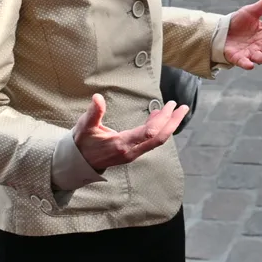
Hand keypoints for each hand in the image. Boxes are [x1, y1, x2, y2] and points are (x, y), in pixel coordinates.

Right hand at [72, 94, 189, 170]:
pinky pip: (151, 141)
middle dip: (173, 122)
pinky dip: (158, 128)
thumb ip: (93, 112)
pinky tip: (158, 116)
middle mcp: (131, 151)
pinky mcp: (133, 153)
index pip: (149, 133)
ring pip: (157, 141)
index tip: (171, 106)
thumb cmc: (82, 143)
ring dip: (168, 126)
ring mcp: (133, 153)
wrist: (78, 163)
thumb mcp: (85, 126)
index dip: (163, 120)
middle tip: (183, 107)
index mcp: (121, 144)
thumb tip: (97, 98)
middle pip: (160, 138)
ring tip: (175, 109)